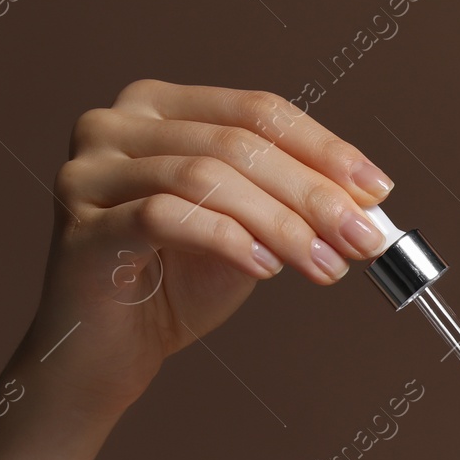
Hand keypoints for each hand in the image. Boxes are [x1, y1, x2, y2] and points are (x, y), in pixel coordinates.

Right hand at [25, 79, 394, 418]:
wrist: (112, 351)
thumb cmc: (178, 285)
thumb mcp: (250, 233)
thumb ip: (293, 206)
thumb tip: (368, 205)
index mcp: (161, 108)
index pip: (258, 111)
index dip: (325, 149)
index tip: (378, 191)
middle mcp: (116, 125)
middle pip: (237, 144)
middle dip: (313, 194)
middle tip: (363, 237)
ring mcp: (89, 172)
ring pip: (205, 177)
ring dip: (282, 224)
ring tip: (326, 265)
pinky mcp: (81, 226)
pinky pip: (164, 218)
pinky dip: (228, 240)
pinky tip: (265, 268)